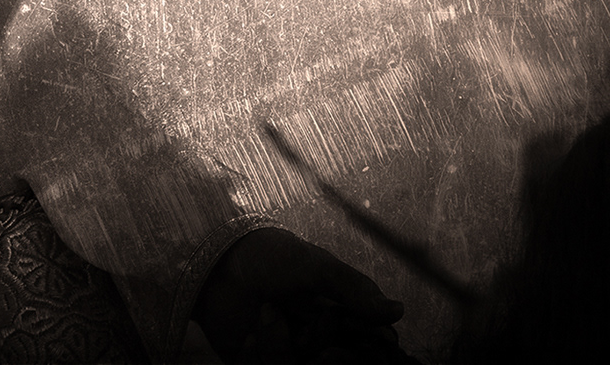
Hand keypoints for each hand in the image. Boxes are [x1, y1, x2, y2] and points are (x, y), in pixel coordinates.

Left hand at [192, 228, 410, 363]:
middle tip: (326, 349)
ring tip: (271, 314)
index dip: (375, 350)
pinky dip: (268, 350)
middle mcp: (317, 337)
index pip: (369, 344)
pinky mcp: (261, 362)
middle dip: (335, 357)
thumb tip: (397, 310)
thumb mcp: (312, 265)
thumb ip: (352, 288)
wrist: (213, 260)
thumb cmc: (263, 254)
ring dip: (289, 348)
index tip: (377, 346)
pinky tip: (257, 325)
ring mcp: (290, 352)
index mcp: (335, 313)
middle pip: (343, 363)